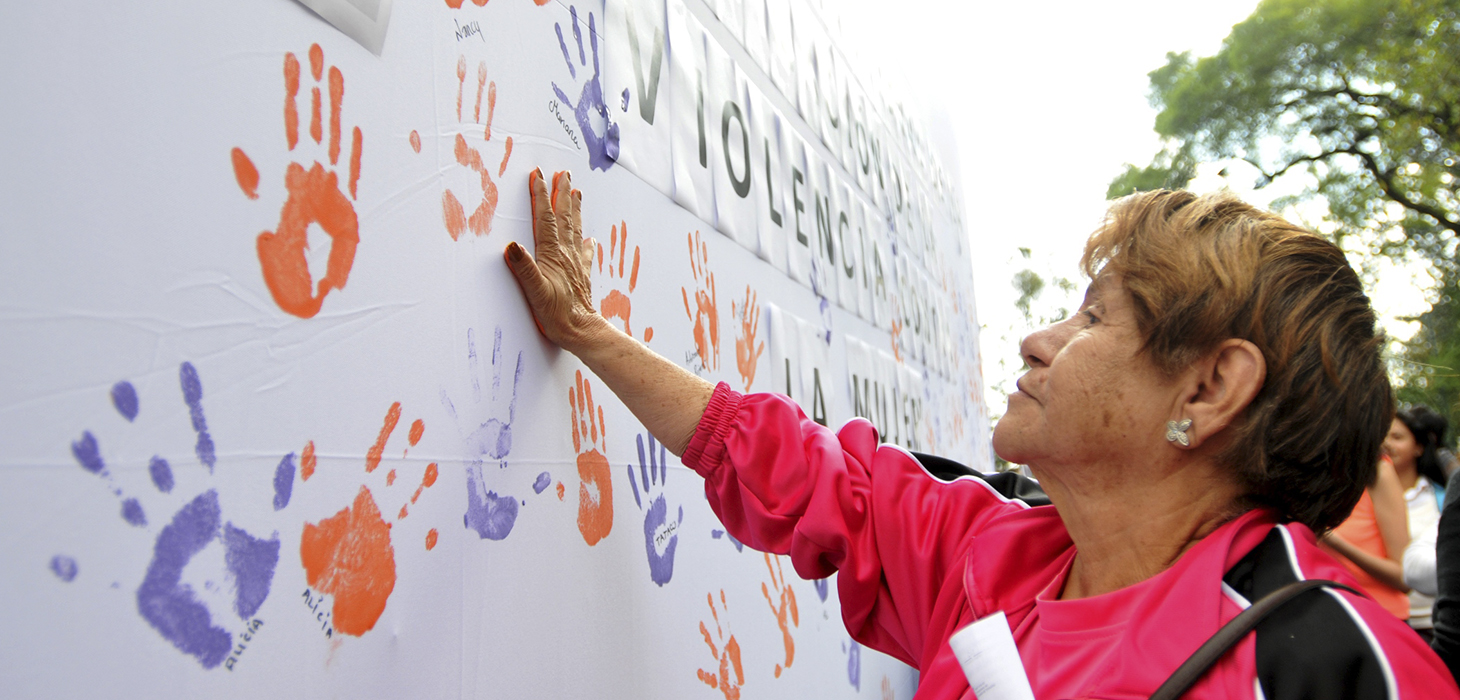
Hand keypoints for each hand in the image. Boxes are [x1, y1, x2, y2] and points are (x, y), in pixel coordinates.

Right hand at [505, 169, 605, 352]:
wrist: (581, 331)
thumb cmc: (557, 314)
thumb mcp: (535, 291)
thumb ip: (523, 268)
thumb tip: (511, 246)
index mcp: (553, 254)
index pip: (545, 218)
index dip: (541, 195)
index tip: (539, 174)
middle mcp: (566, 254)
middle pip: (564, 217)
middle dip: (562, 193)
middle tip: (564, 174)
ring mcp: (576, 263)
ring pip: (575, 229)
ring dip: (574, 209)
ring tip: (577, 192)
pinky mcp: (581, 275)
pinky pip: (585, 253)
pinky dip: (587, 243)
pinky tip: (591, 240)